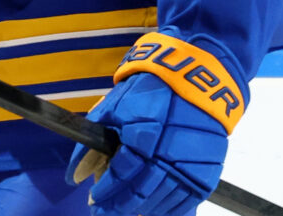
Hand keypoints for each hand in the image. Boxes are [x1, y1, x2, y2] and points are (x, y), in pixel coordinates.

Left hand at [68, 33, 239, 215]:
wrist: (195, 79)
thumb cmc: (149, 91)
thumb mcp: (113, 109)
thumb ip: (92, 144)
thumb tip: (74, 176)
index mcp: (143, 136)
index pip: (120, 175)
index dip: (105, 192)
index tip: (93, 200)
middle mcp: (168, 154)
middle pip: (139, 194)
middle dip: (118, 208)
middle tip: (103, 213)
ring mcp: (190, 166)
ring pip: (160, 202)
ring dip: (140, 211)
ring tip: (125, 212)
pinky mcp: (207, 172)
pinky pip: (185, 202)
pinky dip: (166, 210)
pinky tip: (151, 211)